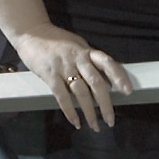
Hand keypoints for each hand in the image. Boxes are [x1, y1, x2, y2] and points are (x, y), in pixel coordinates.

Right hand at [13, 23, 133, 131]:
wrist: (31, 33)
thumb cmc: (55, 41)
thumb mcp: (77, 45)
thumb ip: (90, 60)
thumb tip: (107, 79)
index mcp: (86, 51)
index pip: (107, 63)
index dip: (119, 76)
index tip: (127, 91)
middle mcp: (77, 58)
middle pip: (96, 82)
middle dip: (105, 104)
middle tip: (110, 120)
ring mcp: (63, 66)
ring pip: (81, 92)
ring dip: (89, 111)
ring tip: (95, 125)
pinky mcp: (49, 74)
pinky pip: (62, 96)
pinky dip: (70, 111)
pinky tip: (75, 121)